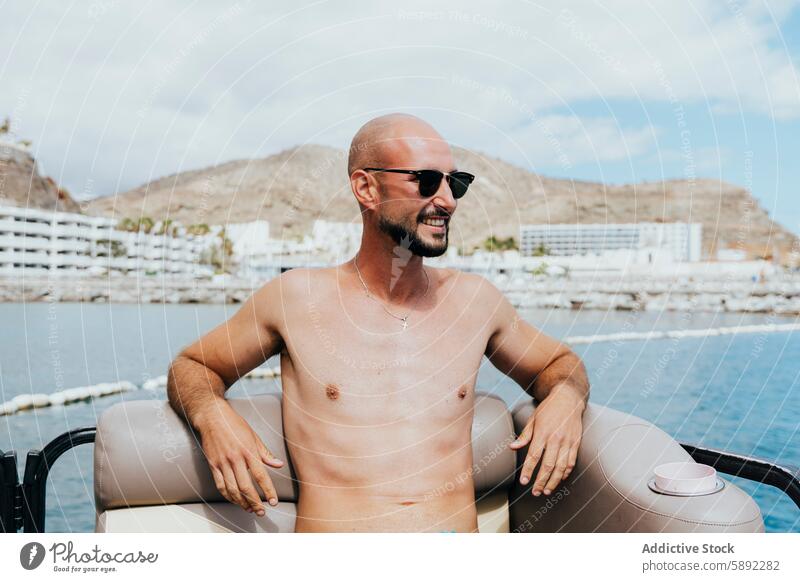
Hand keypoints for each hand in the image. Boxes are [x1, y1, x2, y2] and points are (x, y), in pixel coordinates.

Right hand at [197, 401, 284, 515]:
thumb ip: (265, 453)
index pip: (261, 475)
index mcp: (248, 451)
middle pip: (246, 486)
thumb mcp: (254, 436)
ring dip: (242, 502)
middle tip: (261, 511)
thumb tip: (278, 465)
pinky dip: (228, 496)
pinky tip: (235, 500)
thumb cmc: (235, 424)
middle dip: (255, 502)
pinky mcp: (213, 465)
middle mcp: (235, 458)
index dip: (268, 491)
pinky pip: (220, 485)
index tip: (273, 501)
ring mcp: (222, 463)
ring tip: (250, 509)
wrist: (212, 417)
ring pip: (232, 489)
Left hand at [509, 386, 584, 495]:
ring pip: (561, 467)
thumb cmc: (548, 409)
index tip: (524, 482)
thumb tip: (512, 448)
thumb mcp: (533, 419)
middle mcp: (556, 439)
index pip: (534, 456)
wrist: (569, 398)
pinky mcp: (576, 443)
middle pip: (548, 465)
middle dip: (540, 481)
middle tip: (535, 492)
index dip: (528, 471)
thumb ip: (524, 435)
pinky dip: (566, 473)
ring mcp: (568, 442)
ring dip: (554, 481)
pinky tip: (560, 479)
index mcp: (543, 433)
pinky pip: (571, 462)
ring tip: (546, 491)